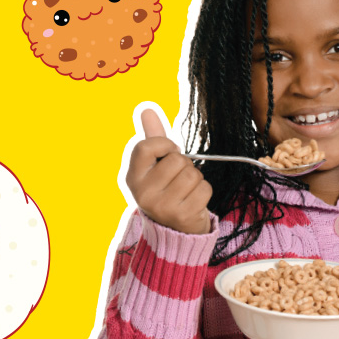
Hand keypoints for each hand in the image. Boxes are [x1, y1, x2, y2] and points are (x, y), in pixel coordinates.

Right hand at [125, 108, 212, 234]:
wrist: (173, 229)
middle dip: (185, 165)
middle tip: (178, 178)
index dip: (164, 144)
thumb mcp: (154, 165)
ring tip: (186, 190)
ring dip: (196, 179)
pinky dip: (204, 192)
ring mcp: (162, 206)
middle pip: (177, 160)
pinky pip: (204, 189)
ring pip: (193, 174)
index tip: (170, 152)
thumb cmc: (165, 189)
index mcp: (134, 177)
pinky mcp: (182, 215)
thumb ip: (153, 137)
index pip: (146, 146)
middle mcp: (144, 193)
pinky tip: (193, 201)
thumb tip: (147, 109)